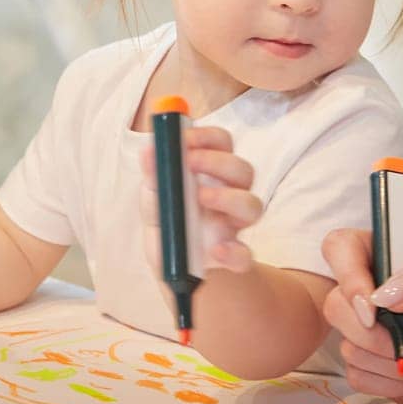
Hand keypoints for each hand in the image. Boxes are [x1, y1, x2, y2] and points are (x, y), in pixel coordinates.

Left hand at [140, 126, 260, 271]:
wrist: (172, 267)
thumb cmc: (168, 222)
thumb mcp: (154, 198)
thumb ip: (154, 175)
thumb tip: (149, 150)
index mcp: (211, 173)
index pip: (222, 144)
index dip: (208, 136)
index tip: (185, 139)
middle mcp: (230, 194)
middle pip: (242, 170)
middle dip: (218, 161)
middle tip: (189, 163)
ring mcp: (233, 226)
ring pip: (253, 206)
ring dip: (229, 197)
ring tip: (201, 198)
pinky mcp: (232, 258)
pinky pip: (244, 255)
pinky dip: (233, 252)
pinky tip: (215, 250)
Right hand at [320, 230, 402, 403]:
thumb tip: (382, 296)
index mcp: (396, 264)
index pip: (343, 248)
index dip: (348, 275)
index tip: (377, 308)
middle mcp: (377, 295)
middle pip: (337, 303)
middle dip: (377, 336)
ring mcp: (372, 333)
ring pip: (347, 344)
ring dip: (395, 363)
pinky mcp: (371, 368)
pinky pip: (355, 374)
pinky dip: (390, 383)